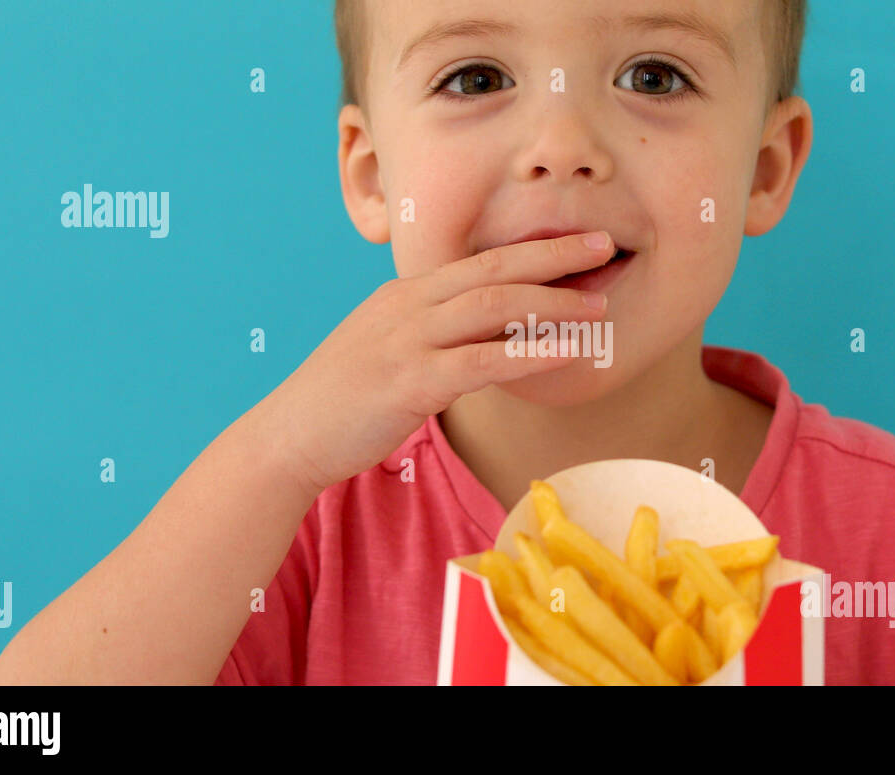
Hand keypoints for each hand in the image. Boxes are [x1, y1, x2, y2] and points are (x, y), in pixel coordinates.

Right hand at [257, 231, 616, 492]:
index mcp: (405, 294)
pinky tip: (567, 351)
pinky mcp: (410, 381)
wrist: (289, 436)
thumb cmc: (344, 399)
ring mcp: (407, 340)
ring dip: (553, 302)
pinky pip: (482, 360)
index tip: (579, 241)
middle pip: (494, 269)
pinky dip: (530, 351)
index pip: (481, 261)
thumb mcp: (388, 349)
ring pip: (492, 307)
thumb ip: (432, 334)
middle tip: (605, 244)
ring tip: (600, 303)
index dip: (534, 249)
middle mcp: (408, 305)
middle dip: (554, 255)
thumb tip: (485, 335)